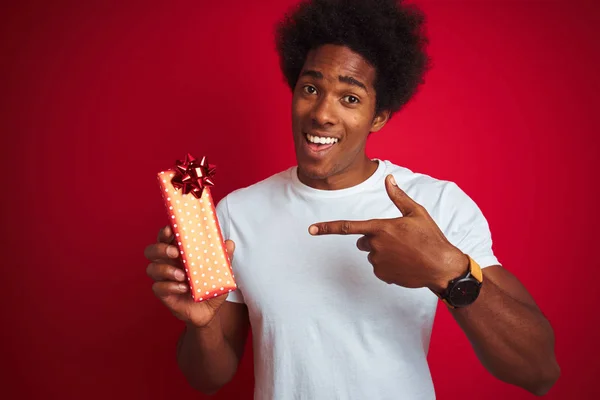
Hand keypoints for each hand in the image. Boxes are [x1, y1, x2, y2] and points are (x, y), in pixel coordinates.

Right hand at [145, 225, 235, 326]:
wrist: (209, 310)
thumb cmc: (210, 285)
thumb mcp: (220, 271)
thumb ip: (224, 257)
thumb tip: (229, 243)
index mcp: (178, 252)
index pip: (165, 238)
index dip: (164, 232)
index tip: (170, 229)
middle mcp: (167, 263)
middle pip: (152, 251)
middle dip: (161, 249)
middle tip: (175, 252)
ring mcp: (163, 278)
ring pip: (152, 269)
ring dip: (165, 269)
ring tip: (182, 275)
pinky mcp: (163, 294)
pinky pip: (158, 287)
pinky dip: (170, 286)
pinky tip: (183, 288)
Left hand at [308, 174, 467, 291]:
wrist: (441, 267)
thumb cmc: (430, 237)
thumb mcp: (416, 213)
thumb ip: (398, 196)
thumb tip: (388, 178)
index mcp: (380, 227)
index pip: (347, 227)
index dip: (327, 228)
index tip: (311, 229)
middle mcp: (375, 245)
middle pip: (362, 241)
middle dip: (374, 239)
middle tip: (397, 239)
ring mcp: (377, 262)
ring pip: (372, 254)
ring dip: (383, 252)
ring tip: (405, 252)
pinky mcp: (382, 275)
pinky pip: (379, 267)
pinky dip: (388, 265)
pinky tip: (404, 263)